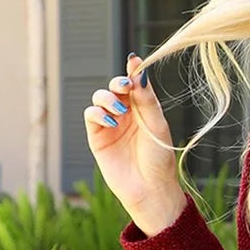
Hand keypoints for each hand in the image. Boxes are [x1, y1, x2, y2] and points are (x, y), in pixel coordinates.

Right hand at [82, 53, 185, 234]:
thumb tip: (139, 72)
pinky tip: (112, 123)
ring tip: (120, 113)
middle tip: (125, 87)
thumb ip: (146, 99)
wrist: (150, 188)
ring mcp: (110, 124)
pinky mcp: (97, 137)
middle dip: (118, 83)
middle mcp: (126, 114)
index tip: (133, 61)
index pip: (135, 83)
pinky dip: (98, 114)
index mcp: (144, 109)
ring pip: (100, 98)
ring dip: (107, 99)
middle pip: (115, 87)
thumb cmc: (159, 158)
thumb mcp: (157, 125)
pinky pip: (91, 115)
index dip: (132, 70)